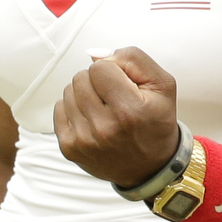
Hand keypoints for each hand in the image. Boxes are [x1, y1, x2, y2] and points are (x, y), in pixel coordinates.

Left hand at [54, 48, 182, 189]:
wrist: (150, 168)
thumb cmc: (155, 121)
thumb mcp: (162, 85)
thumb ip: (132, 58)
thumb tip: (95, 54)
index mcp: (129, 111)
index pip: (99, 67)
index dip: (113, 71)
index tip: (124, 86)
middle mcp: (104, 129)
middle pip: (81, 78)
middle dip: (97, 82)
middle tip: (113, 98)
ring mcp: (83, 141)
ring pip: (68, 91)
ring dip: (84, 95)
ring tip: (103, 109)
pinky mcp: (69, 148)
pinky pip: (59, 108)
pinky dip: (74, 110)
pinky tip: (92, 120)